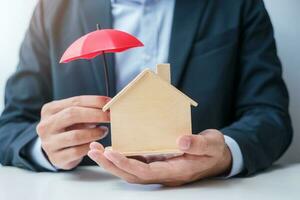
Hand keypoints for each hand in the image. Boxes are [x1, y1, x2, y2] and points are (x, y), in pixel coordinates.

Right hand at [36, 96, 109, 169]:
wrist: (56, 151)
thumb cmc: (69, 128)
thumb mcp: (73, 116)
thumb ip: (87, 109)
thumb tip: (109, 104)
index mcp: (50, 110)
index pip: (75, 101)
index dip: (95, 101)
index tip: (110, 102)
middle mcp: (46, 125)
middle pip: (73, 115)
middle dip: (96, 114)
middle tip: (110, 116)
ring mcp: (49, 143)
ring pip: (76, 135)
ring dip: (95, 132)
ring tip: (104, 130)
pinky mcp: (56, 158)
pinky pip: (77, 151)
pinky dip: (90, 146)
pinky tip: (96, 144)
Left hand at [88, 129, 231, 185]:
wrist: (218, 156)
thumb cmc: (214, 150)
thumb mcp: (211, 144)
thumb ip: (197, 143)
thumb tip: (181, 140)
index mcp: (176, 170)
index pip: (146, 172)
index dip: (127, 164)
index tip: (111, 153)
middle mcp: (164, 173)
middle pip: (132, 174)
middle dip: (111, 165)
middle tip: (93, 151)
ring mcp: (160, 169)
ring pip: (132, 171)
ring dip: (112, 162)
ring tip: (96, 150)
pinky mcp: (158, 162)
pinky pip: (137, 163)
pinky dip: (122, 157)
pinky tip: (112, 149)